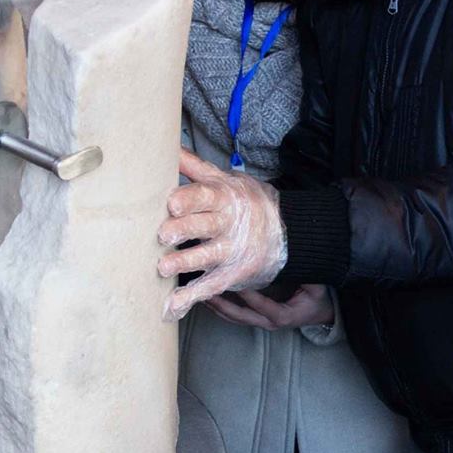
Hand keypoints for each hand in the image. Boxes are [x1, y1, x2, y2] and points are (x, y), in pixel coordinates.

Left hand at [157, 148, 287, 321]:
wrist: (288, 232)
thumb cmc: (248, 203)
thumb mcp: (226, 180)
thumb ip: (194, 167)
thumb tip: (165, 146)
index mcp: (225, 198)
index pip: (204, 196)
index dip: (188, 200)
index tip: (172, 204)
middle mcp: (228, 224)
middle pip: (203, 226)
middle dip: (183, 230)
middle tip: (163, 235)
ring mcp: (232, 251)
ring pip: (206, 257)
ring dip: (185, 263)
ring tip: (163, 267)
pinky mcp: (233, 274)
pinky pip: (211, 287)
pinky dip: (192, 297)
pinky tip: (173, 306)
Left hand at [203, 284, 333, 331]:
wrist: (320, 315)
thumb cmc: (318, 300)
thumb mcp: (318, 288)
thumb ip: (307, 276)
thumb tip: (291, 259)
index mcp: (283, 316)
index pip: (260, 304)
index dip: (246, 293)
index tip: (233, 279)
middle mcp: (269, 322)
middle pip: (240, 315)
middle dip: (221, 303)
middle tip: (205, 291)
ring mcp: (262, 323)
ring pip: (234, 317)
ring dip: (217, 306)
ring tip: (201, 293)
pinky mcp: (257, 320)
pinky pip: (236, 316)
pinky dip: (222, 307)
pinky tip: (210, 297)